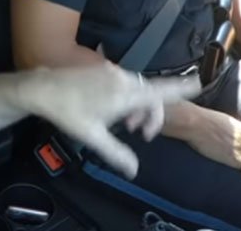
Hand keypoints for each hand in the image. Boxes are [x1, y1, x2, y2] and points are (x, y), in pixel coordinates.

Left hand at [14, 64, 199, 178]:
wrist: (42, 88)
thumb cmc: (68, 112)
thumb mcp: (93, 137)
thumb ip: (116, 153)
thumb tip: (133, 169)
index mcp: (125, 94)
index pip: (161, 90)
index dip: (181, 88)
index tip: (199, 83)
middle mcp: (123, 79)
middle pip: (151, 94)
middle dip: (151, 114)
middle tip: (143, 134)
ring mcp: (112, 72)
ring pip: (137, 89)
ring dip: (138, 108)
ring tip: (127, 125)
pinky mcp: (102, 70)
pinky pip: (125, 83)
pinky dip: (127, 98)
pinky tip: (113, 111)